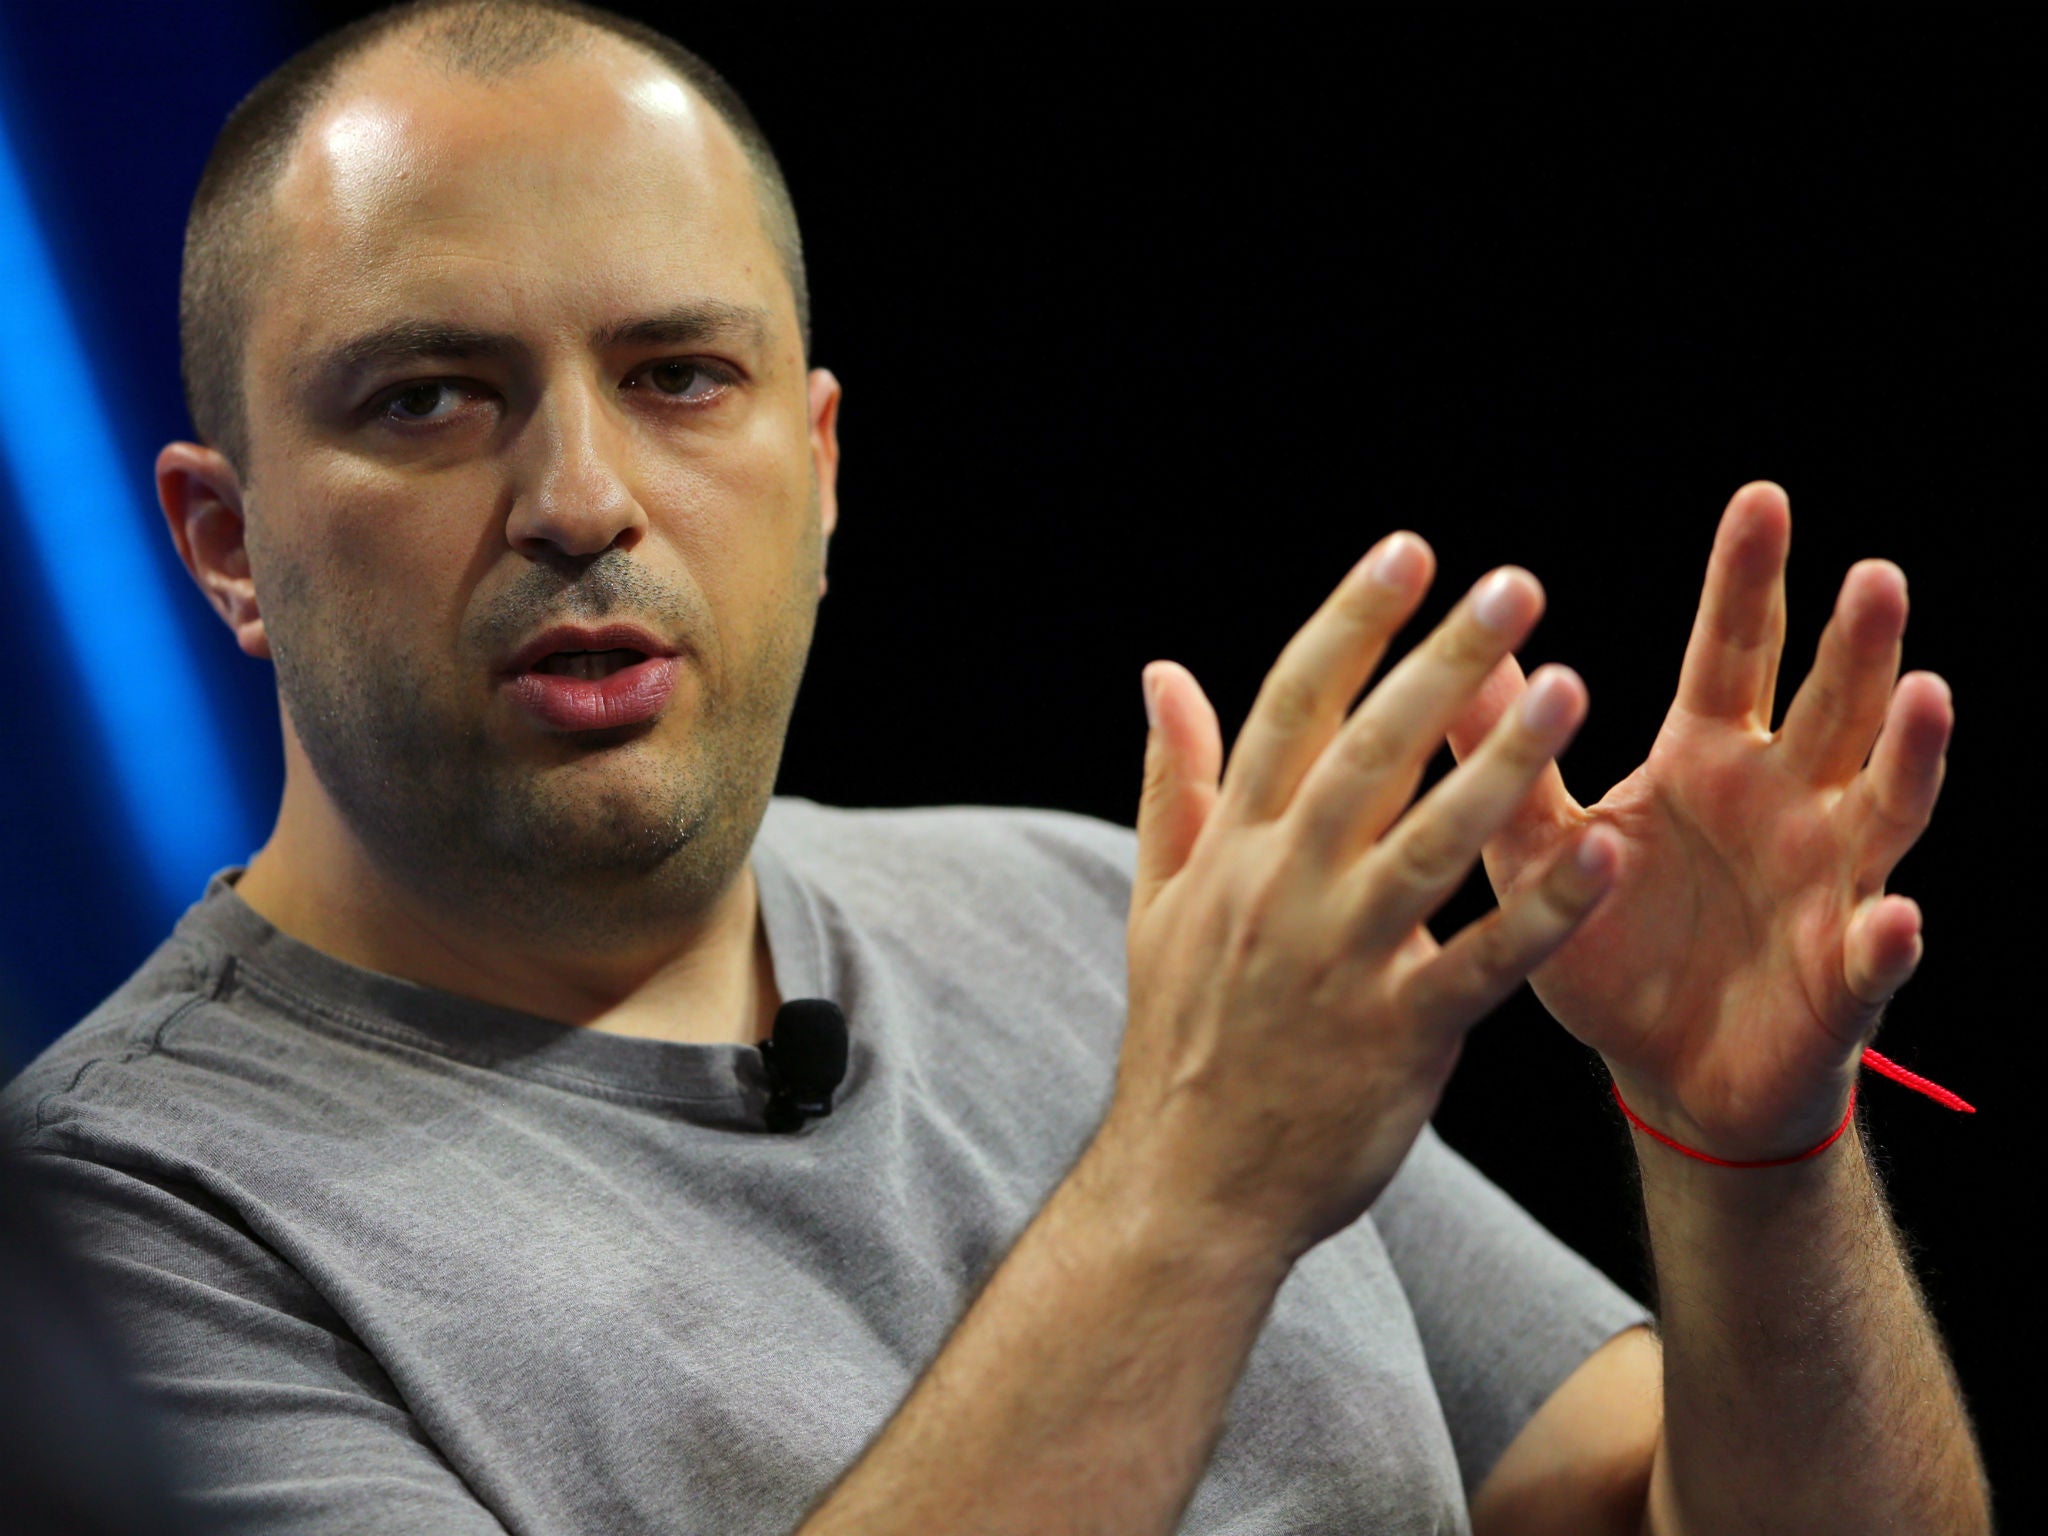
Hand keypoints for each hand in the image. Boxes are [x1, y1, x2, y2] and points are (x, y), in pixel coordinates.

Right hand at [1105, 535, 1618, 1263]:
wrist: (1190, 1183)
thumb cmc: (1184, 1037)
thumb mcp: (1158, 902)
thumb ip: (1175, 782)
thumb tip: (1162, 673)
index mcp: (1233, 849)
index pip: (1291, 709)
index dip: (1351, 623)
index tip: (1409, 552)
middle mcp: (1283, 889)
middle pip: (1367, 753)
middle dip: (1440, 663)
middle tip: (1515, 585)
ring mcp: (1339, 961)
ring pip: (1428, 844)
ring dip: (1500, 762)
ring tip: (1572, 687)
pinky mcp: (1397, 1034)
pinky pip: (1482, 960)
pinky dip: (1543, 908)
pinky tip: (1604, 852)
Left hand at [1445, 483, 1952, 1161]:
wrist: (1663, 1070)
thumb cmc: (1613, 947)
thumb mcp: (1541, 845)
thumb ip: (1507, 757)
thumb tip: (1459, 651)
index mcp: (1709, 761)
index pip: (1734, 654)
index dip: (1747, 581)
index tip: (1761, 498)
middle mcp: (1786, 804)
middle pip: (1831, 708)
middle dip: (1856, 644)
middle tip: (1872, 573)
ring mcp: (1830, 884)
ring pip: (1883, 805)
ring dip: (1908, 754)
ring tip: (1926, 694)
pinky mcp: (1842, 977)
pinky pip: (1872, 957)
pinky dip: (1884, 941)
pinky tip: (1893, 918)